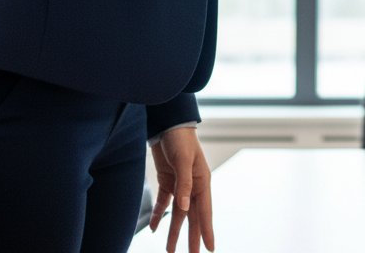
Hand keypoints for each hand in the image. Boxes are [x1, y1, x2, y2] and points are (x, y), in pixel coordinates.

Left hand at [150, 127, 213, 252]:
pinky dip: (158, 215)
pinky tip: (154, 228)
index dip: (207, 231)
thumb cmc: (180, 140)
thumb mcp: (183, 161)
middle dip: (191, 238)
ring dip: (173, 231)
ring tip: (170, 250)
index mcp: (202, 182)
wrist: (168, 124)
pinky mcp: (167, 181)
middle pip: (192, 217)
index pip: (205, 212)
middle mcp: (193, 186)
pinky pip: (164, 203)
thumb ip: (185, 184)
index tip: (210, 248)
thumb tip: (186, 208)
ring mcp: (180, 185)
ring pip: (178, 213)